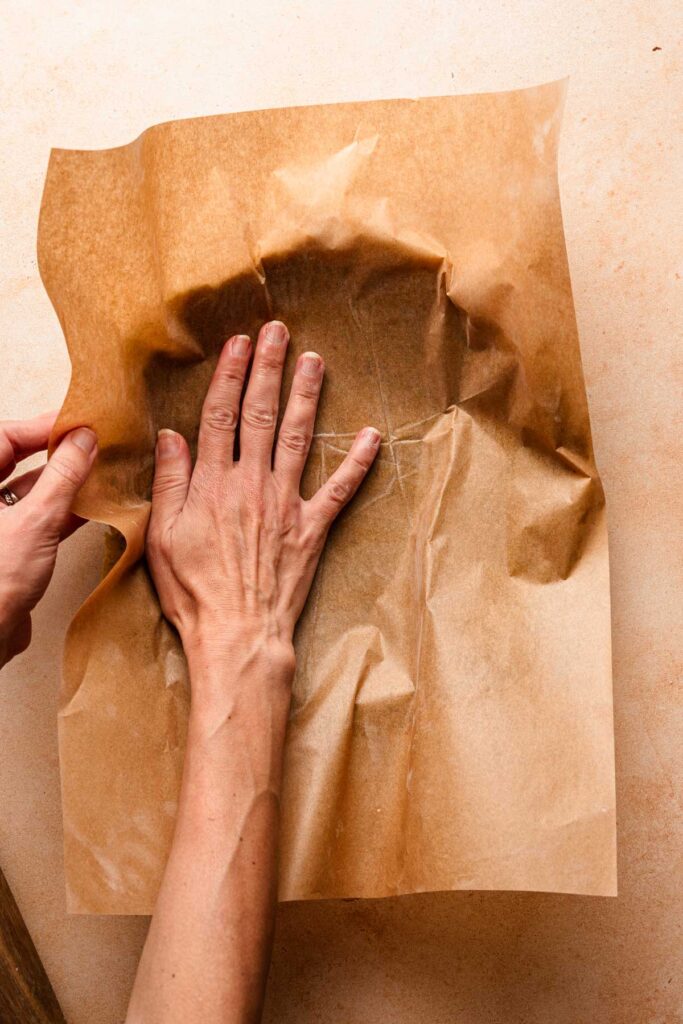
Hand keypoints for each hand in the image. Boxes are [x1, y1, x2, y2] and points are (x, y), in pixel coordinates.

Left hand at [0, 413, 97, 666]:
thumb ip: (62, 477)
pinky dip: (62, 511)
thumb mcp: (36, 521)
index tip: (80, 423)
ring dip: (64, 483)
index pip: (6, 436)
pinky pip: (36, 518)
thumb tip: (83, 440)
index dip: (44, 427)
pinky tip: (92, 506)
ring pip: (29, 490)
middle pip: (17, 459)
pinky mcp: (7, 548)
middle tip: (93, 443)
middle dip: (57, 452)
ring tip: (100, 473)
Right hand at [146, 320, 379, 678]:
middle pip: (260, 414)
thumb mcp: (163, 538)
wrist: (238, 634)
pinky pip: (339, 490)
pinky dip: (357, 463)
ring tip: (315, 360)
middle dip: (269, 369)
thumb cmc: (194, 592)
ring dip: (307, 396)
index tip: (238, 343)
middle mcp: (252, 484)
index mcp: (212, 484)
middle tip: (278, 332)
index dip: (230, 376)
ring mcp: (286, 503)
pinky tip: (372, 436)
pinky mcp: (313, 528)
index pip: (220, 416)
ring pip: (297, 437)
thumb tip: (171, 437)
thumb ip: (170, 484)